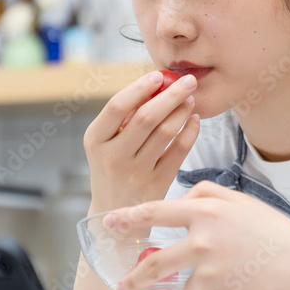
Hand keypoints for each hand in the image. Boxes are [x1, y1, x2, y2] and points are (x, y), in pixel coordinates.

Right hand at [83, 71, 199, 212]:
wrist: (116, 214)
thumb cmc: (112, 167)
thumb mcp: (105, 143)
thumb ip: (124, 116)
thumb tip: (157, 83)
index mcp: (95, 140)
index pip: (117, 106)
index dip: (139, 88)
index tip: (158, 75)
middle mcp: (113, 156)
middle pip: (146, 117)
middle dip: (171, 94)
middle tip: (188, 81)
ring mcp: (135, 172)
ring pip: (165, 132)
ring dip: (182, 111)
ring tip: (190, 99)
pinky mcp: (156, 184)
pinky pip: (179, 151)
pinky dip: (190, 132)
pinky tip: (194, 121)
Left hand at [105, 181, 289, 289]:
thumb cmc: (272, 234)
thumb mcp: (242, 203)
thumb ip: (208, 196)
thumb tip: (181, 199)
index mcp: (207, 210)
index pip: (158, 211)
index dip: (130, 217)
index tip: (109, 222)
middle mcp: (203, 238)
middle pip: (157, 261)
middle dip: (135, 278)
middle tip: (120, 287)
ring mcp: (209, 267)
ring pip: (186, 285)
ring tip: (218, 286)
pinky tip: (243, 286)